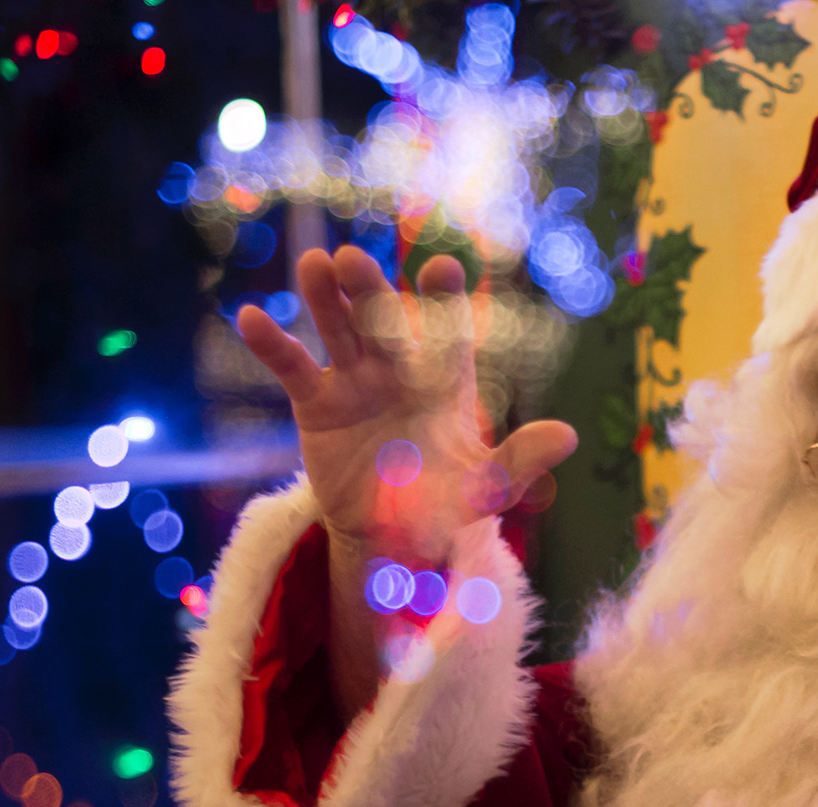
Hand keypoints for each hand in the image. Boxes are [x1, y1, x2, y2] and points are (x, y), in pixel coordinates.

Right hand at [236, 247, 578, 564]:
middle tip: (354, 261)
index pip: (446, 330)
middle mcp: (398, 367)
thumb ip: (521, 460)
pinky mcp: (316, 403)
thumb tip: (567, 435)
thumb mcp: (487, 489)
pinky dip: (271, 344)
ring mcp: (355, 379)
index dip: (444, 299)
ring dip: (324, 299)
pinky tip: (249, 317)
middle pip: (383, 319)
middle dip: (370, 292)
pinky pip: (293, 368)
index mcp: (444, 379)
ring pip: (337, 329)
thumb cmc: (447, 503)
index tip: (442, 268)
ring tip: (313, 265)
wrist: (394, 535)